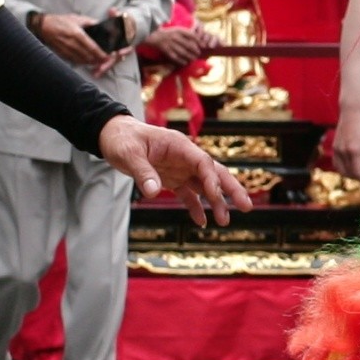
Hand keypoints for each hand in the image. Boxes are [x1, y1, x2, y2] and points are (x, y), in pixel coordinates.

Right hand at [35, 10, 120, 74]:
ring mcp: (66, 50)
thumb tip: (100, 25)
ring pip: (81, 60)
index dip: (100, 53)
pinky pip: (74, 61)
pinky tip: (87, 61)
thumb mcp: (77, 18)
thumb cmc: (60, 21)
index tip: (106, 56)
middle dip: (97, 60)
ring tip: (98, 61)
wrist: (44, 26)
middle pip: (88, 56)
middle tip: (105, 60)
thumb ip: (90, 22)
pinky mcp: (62, 54)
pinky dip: (82, 62)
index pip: (91, 47)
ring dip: (90, 62)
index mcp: (77, 34)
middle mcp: (71, 43)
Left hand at [96, 115, 249, 225]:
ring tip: (225, 221)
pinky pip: (188, 194)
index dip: (212, 179)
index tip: (215, 196)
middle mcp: (184, 158)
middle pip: (214, 173)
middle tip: (246, 206)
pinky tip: (201, 222)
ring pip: (205, 185)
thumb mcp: (129, 154)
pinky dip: (195, 207)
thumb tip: (154, 193)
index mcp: (179, 146)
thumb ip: (143, 173)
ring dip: (216, 202)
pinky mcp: (172, 179)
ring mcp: (180, 169)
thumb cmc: (122, 140)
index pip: (203, 162)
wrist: (112, 136)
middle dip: (231, 189)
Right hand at [138, 23, 213, 68]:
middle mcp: (175, 37)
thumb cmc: (167, 33)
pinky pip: (175, 57)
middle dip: (195, 50)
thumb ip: (186, 33)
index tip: (203, 45)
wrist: (153, 36)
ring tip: (194, 59)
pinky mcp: (166, 50)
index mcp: (178, 30)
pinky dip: (181, 60)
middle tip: (199, 54)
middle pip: (188, 45)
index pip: (191, 35)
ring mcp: (170, 44)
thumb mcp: (176, 30)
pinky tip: (185, 62)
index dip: (198, 41)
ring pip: (183, 52)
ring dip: (189, 56)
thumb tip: (198, 38)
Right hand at [330, 103, 359, 182]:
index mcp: (355, 151)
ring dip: (352, 175)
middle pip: (350, 174)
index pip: (359, 173)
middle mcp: (343, 152)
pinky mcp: (334, 148)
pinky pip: (337, 165)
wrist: (352, 112)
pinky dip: (344, 169)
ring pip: (342, 171)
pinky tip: (353, 167)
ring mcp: (337, 150)